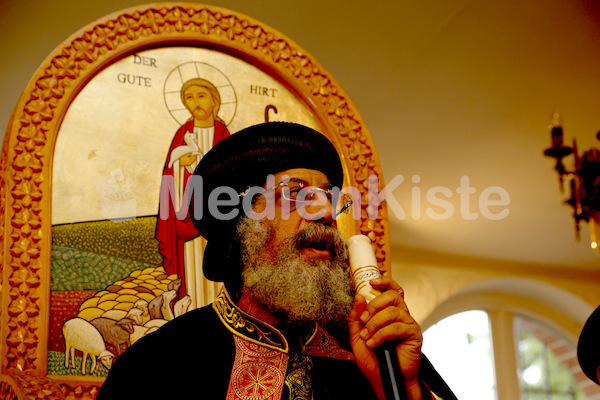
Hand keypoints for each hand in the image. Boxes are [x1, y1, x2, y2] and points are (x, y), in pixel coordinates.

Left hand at [348, 276, 422, 399]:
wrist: (383, 379)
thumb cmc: (373, 360)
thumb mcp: (357, 336)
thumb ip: (356, 317)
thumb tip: (359, 297)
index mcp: (390, 312)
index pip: (392, 290)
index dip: (384, 282)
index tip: (371, 282)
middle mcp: (402, 315)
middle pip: (392, 296)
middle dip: (374, 306)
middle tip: (364, 320)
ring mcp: (409, 324)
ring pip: (392, 311)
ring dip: (374, 324)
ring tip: (367, 337)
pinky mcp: (414, 335)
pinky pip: (396, 327)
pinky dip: (381, 334)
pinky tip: (374, 344)